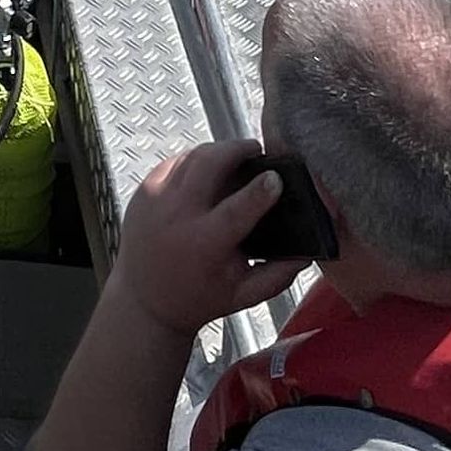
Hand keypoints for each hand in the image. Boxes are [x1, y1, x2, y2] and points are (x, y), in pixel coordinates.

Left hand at [118, 142, 313, 334]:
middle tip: (256, 150)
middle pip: (209, 163)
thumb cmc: (197, 298)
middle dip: (237, 149)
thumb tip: (307, 253)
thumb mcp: (243, 295)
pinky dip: (195, 160)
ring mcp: (155, 199)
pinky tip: (209, 169)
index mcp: (204, 244)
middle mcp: (176, 216)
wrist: (145, 301)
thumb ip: (278, 276)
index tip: (276, 177)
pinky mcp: (143, 191)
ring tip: (236, 158)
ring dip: (218, 151)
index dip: (260, 189)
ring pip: (192, 156)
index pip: (237, 208)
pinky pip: (174, 162)